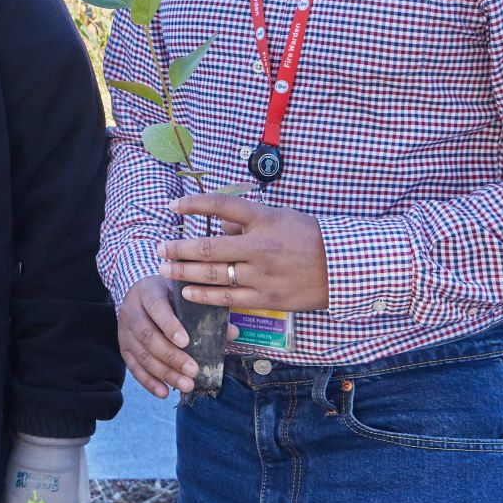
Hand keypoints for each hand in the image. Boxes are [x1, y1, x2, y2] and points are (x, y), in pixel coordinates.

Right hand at [118, 276, 198, 399]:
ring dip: (164, 373)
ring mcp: (124, 331)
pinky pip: (134, 368)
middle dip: (171, 356)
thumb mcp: (183, 295)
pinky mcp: (123, 347)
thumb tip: (233, 333)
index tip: (186, 342)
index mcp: (148, 292)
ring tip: (186, 385)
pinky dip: (149, 382)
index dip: (170, 325)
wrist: (136, 293)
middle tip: (193, 371)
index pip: (157, 308)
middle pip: (148, 336)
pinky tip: (164, 392)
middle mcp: (131, 311)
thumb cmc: (167, 294)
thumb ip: (205, 311)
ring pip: (142, 355)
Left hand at [161, 194, 329, 311]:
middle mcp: (260, 246)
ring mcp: (262, 275)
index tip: (172, 206)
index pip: (221, 206)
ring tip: (164, 270)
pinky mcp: (266, 298)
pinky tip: (187, 293)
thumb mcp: (282, 217)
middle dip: (178, 248)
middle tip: (160, 248)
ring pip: (213, 274)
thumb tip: (218, 226)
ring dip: (184, 272)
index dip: (193, 204)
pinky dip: (204, 296)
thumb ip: (247, 221)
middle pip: (208, 246)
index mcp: (265, 219)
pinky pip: (227, 297)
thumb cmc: (310, 237)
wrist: (342, 267)